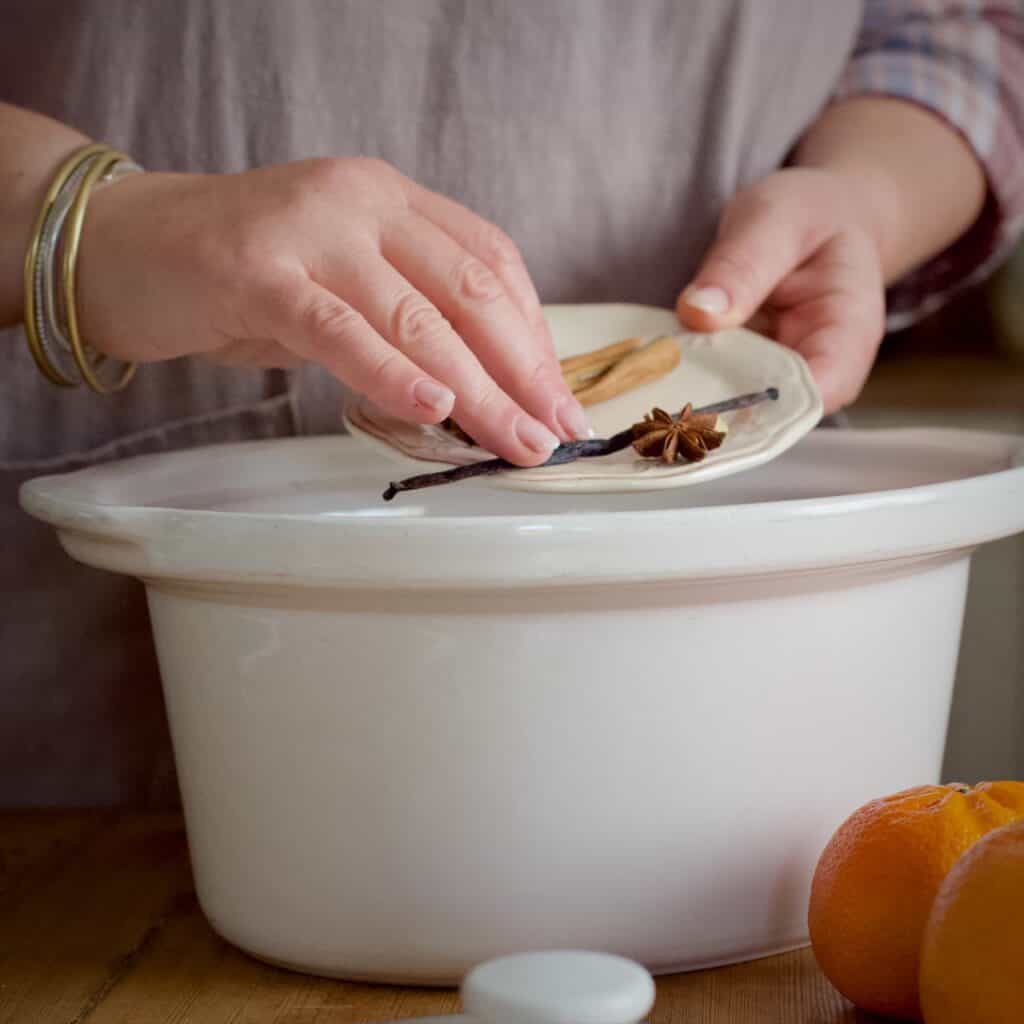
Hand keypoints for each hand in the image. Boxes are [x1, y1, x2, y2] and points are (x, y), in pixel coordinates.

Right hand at [80, 158, 590, 465]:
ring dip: (479, 389)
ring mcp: (309, 230)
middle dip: (522, 372)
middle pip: (470, 292)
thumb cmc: (244, 276)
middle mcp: (362, 201)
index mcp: (393, 200)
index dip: (535, 337)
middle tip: (554, 435)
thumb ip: (406, 317)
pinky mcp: (255, 272)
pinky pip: (338, 329)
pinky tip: (434, 406)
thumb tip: (485, 391)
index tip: (559, 399)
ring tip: (515, 441)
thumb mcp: (343, 283)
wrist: (125, 246)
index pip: (491, 264)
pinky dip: (390, 372)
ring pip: (417, 317)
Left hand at [676, 167, 885, 412]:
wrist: (818, 219)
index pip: (820, 390)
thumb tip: (698, 312)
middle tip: (661, 401)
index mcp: (847, 332)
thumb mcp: (775, 219)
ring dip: (697, 405)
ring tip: (652, 394)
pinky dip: (688, 386)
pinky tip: (655, 378)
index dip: (769, 406)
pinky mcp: (747, 375)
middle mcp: (818, 368)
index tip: (709, 397)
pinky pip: (719, 391)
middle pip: (774, 413)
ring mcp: (780, 377)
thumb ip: (740, 264)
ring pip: (741, 411)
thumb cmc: (809, 216)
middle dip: (719, 413)